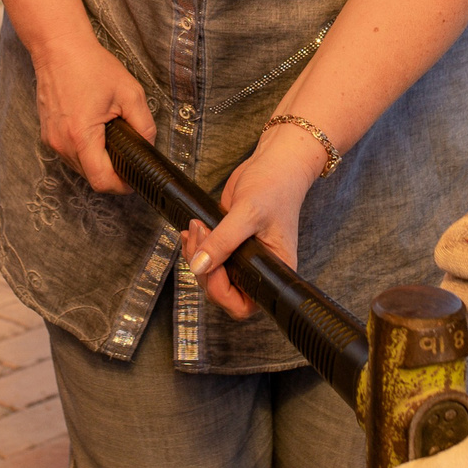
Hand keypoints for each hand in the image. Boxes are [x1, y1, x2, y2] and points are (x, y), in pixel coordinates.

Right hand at [32, 33, 152, 193]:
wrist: (59, 48)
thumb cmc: (91, 66)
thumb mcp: (130, 93)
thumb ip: (144, 125)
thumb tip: (148, 147)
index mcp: (81, 136)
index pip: (101, 181)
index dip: (121, 186)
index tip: (134, 179)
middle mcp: (61, 142)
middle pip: (90, 177)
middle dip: (112, 173)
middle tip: (129, 155)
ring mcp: (51, 139)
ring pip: (79, 167)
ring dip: (98, 162)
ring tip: (112, 139)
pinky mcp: (47, 134)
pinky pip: (69, 154)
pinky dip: (85, 151)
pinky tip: (96, 132)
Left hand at [180, 124, 325, 316]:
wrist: (274, 162)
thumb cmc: (275, 186)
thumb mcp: (248, 213)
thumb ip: (223, 242)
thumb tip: (199, 265)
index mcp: (274, 271)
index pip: (243, 305)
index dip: (221, 291)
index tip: (211, 265)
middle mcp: (258, 269)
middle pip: (221, 292)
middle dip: (204, 269)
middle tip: (201, 234)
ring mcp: (242, 257)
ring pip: (211, 275)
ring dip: (196, 255)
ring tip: (196, 228)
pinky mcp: (230, 244)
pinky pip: (207, 258)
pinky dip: (195, 247)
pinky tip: (192, 231)